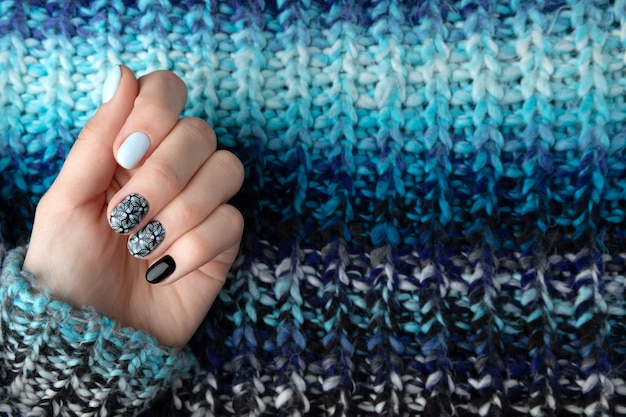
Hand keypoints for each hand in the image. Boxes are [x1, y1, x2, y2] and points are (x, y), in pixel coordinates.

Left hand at [23, 66, 243, 346]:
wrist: (92, 337)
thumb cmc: (68, 269)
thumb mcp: (65, 201)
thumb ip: (96, 138)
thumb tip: (122, 73)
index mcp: (131, 151)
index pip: (166, 92)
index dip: (154, 114)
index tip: (123, 154)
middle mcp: (171, 171)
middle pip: (200, 133)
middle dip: (162, 176)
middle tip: (125, 216)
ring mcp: (201, 205)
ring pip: (226, 171)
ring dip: (180, 213)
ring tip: (143, 247)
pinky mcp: (222, 242)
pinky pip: (230, 222)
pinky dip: (193, 249)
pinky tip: (164, 272)